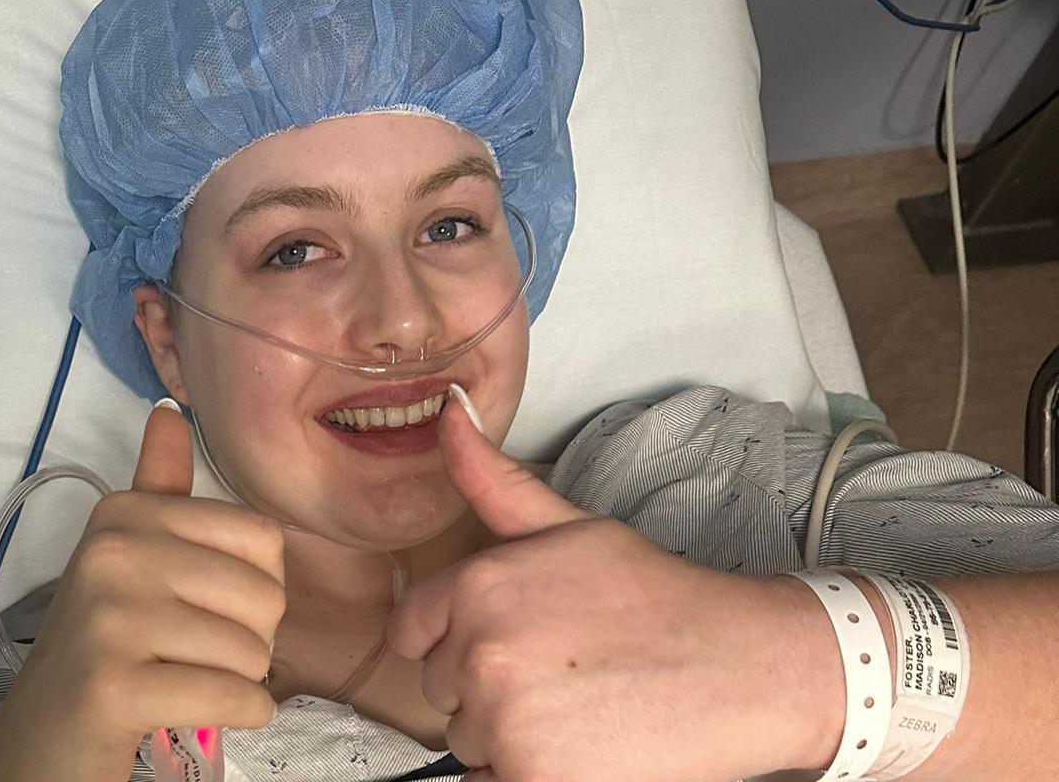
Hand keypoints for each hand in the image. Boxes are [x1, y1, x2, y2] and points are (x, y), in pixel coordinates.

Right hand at [0, 402, 286, 781]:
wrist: (42, 735)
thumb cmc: (103, 643)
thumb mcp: (129, 555)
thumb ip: (159, 487)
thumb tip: (169, 412)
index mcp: (127, 513)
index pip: (263, 538)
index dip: (257, 586)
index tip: (207, 608)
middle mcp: (114, 552)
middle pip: (265, 596)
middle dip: (252, 642)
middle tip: (197, 655)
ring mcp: (109, 618)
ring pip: (252, 653)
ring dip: (239, 683)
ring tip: (187, 680)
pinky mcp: (112, 686)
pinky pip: (233, 697)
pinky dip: (240, 715)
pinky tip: (198, 712)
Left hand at [387, 396, 844, 781]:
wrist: (744, 669)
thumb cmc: (655, 599)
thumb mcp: (571, 528)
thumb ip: (493, 481)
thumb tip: (446, 412)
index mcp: (481, 584)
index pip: (412, 631)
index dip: (459, 638)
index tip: (515, 641)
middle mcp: (482, 651)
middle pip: (442, 689)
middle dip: (488, 685)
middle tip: (564, 671)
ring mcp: (506, 721)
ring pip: (467, 740)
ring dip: (509, 734)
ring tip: (579, 708)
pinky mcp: (534, 780)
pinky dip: (525, 775)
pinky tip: (579, 749)